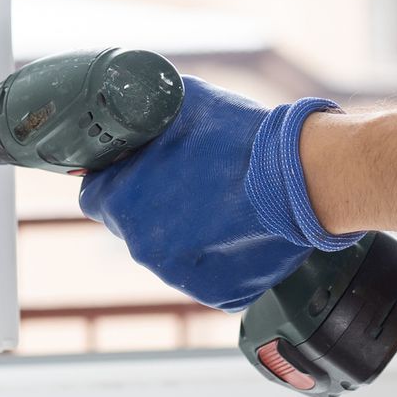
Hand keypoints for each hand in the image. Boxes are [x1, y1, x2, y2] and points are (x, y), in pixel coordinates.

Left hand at [78, 79, 364, 311]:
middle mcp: (144, 247)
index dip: (114, 181)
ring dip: (187, 233)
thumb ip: (146, 115)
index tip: (137, 173)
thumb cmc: (240, 136)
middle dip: (153, 207)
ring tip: (224, 203)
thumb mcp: (181, 101)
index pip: (95, 196)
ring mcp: (181, 276)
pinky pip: (207, 273)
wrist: (302, 176)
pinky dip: (221, 255)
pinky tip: (241, 228)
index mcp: (123, 202)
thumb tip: (133, 111)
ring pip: (171, 252)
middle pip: (132, 227)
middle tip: (190, 183)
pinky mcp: (219, 294)